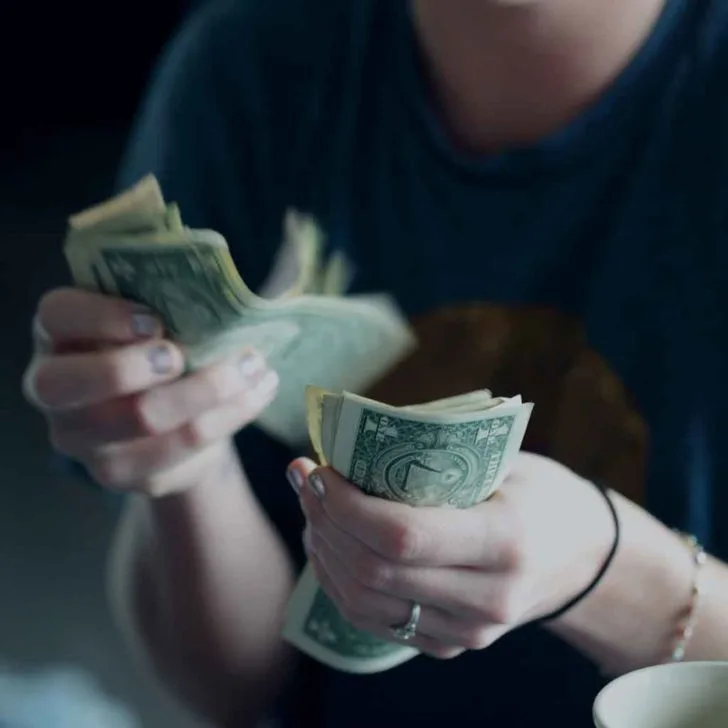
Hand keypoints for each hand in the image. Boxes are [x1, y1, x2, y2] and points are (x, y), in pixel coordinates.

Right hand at [23, 288, 278, 496]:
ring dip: (208, 388)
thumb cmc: (159, 351)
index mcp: (59, 335)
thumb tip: (222, 295)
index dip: (102, 317)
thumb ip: (167, 305)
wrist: (170, 423)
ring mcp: (81, 438)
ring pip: (141, 417)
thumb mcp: (154, 322)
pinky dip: (230, 415)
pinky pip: (180, 446)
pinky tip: (258, 392)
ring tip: (253, 366)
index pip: (57, 316)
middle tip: (182, 355)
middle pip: (74, 382)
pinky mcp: (120, 473)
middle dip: (136, 365)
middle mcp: (54, 389)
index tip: (154, 320)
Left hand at [290, 452, 614, 658]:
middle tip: (306, 480)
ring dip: (324, 551)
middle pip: (374, 571)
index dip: (346, 505)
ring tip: (312, 508)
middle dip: (325, 521)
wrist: (583, 558)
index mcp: (505, 542)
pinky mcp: (450, 645)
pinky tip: (330, 544)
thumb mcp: (504, 461)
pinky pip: (375, 621)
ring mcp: (467, 632)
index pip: (402, 536)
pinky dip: (340, 581)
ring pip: (364, 603)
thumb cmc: (542, 494)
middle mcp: (487, 598)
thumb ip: (436, 457)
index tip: (319, 469)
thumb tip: (353, 442)